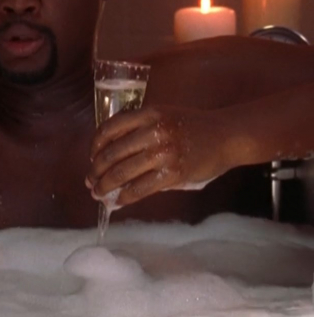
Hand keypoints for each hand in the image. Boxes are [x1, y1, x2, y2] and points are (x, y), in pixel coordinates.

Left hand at [86, 105, 237, 207]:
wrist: (226, 136)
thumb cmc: (191, 127)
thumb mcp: (162, 117)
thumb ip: (137, 131)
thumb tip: (108, 158)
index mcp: (148, 114)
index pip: (109, 129)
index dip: (94, 146)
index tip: (91, 158)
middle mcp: (153, 131)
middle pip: (112, 154)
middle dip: (96, 171)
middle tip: (89, 182)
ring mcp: (163, 153)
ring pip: (122, 172)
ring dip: (105, 186)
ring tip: (98, 193)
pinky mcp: (173, 173)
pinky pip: (140, 188)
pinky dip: (124, 198)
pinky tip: (117, 202)